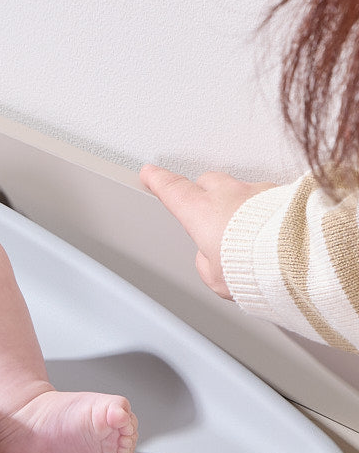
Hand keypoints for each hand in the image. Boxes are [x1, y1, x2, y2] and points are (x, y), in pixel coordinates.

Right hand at [140, 164, 273, 299]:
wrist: (301, 255)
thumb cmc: (257, 267)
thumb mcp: (217, 278)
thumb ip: (207, 264)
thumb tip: (212, 258)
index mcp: (202, 213)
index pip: (173, 190)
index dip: (159, 181)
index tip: (151, 173)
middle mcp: (229, 195)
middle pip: (208, 182)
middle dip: (205, 192)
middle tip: (209, 212)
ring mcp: (259, 191)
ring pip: (242, 190)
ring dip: (241, 204)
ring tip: (250, 230)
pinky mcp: (285, 195)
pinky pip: (270, 198)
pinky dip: (267, 210)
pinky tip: (274, 228)